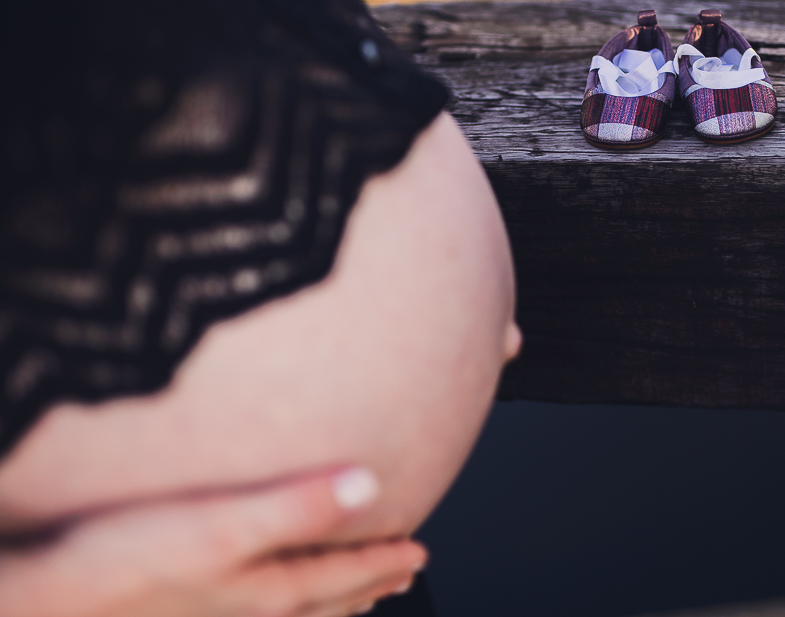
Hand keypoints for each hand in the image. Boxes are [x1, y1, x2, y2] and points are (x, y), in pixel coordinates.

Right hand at [0, 467, 426, 616]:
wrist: (60, 597)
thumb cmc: (135, 558)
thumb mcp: (225, 523)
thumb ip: (300, 503)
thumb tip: (370, 485)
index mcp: (273, 590)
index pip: (347, 574)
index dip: (386, 559)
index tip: (420, 550)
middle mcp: (256, 613)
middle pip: (331, 599)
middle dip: (372, 583)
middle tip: (407, 571)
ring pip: (300, 616)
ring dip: (337, 604)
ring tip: (362, 598)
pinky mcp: (197, 615)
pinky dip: (292, 614)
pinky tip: (278, 608)